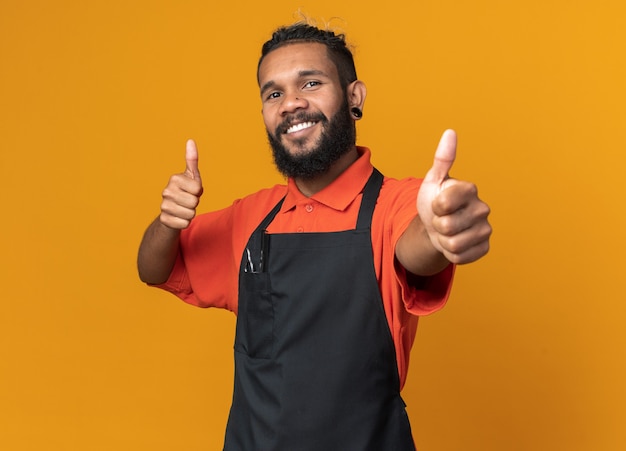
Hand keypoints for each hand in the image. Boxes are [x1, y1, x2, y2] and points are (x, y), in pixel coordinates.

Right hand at [159, 139, 203, 228]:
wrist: (172, 210)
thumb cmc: (186, 190)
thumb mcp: (191, 176)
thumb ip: (192, 159)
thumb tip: (191, 140)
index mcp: (174, 179)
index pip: (198, 189)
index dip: (198, 191)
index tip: (191, 190)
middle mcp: (166, 191)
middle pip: (195, 202)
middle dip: (195, 203)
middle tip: (188, 200)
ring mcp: (163, 206)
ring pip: (190, 214)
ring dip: (191, 213)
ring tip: (184, 208)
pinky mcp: (164, 220)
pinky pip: (185, 224)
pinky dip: (185, 222)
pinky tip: (179, 217)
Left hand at [416, 129, 490, 263]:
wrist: (436, 227)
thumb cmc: (434, 201)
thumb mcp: (433, 181)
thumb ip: (442, 159)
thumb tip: (450, 132)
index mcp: (469, 189)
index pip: (443, 203)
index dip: (434, 206)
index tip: (437, 203)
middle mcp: (482, 208)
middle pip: (447, 226)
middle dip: (437, 225)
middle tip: (441, 219)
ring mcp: (485, 229)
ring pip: (453, 244)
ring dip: (443, 240)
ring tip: (446, 231)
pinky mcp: (484, 248)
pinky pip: (460, 257)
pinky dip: (451, 254)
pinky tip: (454, 243)